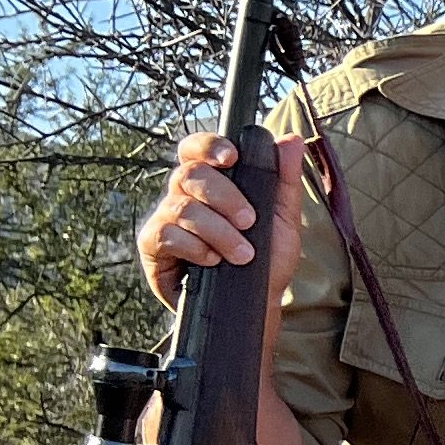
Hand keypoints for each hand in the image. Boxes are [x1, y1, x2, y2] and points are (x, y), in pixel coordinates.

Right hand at [140, 130, 309, 309]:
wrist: (255, 304)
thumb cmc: (266, 260)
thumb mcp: (283, 219)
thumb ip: (285, 180)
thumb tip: (291, 140)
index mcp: (211, 182)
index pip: (196, 149)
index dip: (209, 146)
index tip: (232, 157)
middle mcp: (183, 196)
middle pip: (190, 174)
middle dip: (226, 197)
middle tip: (250, 221)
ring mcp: (165, 219)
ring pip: (183, 208)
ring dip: (219, 231)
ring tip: (243, 253)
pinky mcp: (153, 246)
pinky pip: (166, 234)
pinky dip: (196, 247)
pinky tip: (213, 261)